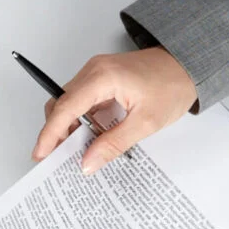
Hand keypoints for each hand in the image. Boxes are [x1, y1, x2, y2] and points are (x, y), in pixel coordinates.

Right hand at [31, 46, 197, 173]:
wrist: (188, 65)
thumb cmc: (172, 86)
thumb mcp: (145, 122)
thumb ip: (112, 144)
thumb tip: (87, 163)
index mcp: (102, 77)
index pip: (65, 108)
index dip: (49, 133)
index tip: (40, 154)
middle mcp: (93, 70)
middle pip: (61, 104)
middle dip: (56, 132)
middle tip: (58, 158)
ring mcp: (96, 72)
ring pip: (69, 103)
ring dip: (69, 127)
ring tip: (78, 150)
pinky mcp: (101, 77)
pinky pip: (82, 100)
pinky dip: (81, 119)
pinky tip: (90, 136)